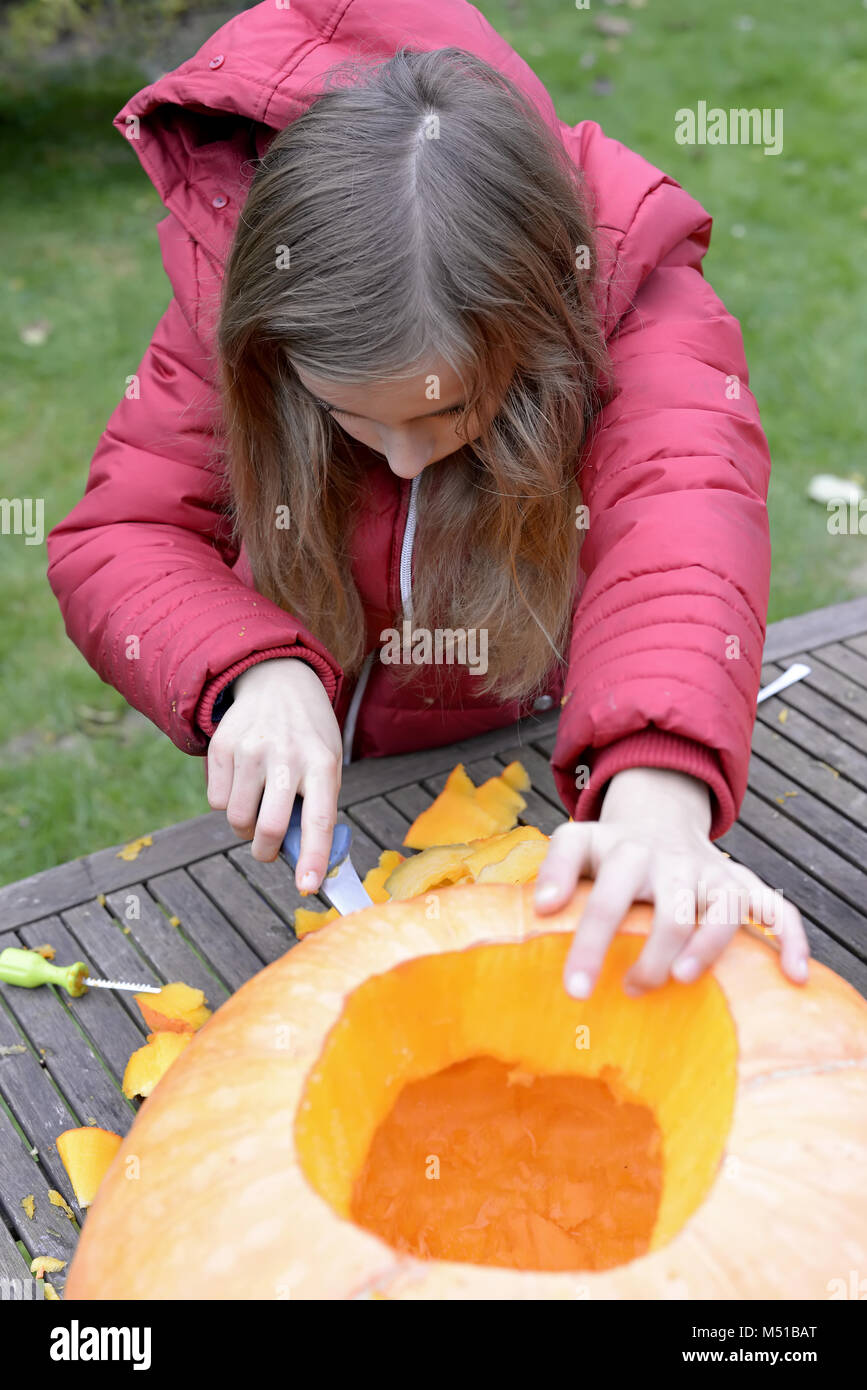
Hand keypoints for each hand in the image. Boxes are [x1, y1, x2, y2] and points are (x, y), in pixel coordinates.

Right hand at [205, 657, 342, 892]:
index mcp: (321, 763)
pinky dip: (228, 804)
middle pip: (267, 827)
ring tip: (258, 805)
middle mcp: (286, 756)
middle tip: (268, 851)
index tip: (307, 886)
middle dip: (265, 852)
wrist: (277, 682)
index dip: (313, 857)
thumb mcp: (327, 763)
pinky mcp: (222, 746)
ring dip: (245, 827)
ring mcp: (250, 750)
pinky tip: (243, 780)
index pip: (318, 820)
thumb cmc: (309, 737)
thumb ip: (317, 807)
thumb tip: (303, 859)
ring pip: (236, 819)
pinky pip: (216, 801)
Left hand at [533, 766, 809, 997]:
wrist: (660, 816)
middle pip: (671, 912)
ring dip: (708, 948)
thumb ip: (556, 867)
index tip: (575, 989)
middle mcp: (675, 864)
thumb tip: (541, 907)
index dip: (591, 944)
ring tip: (682, 979)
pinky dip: (792, 940)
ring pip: (725, 910)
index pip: (608, 901)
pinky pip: (778, 909)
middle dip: (652, 957)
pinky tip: (793, 976)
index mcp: (628, 855)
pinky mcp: (742, 885)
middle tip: (629, 989)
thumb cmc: (612, 849)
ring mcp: (713, 874)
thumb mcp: (577, 842)